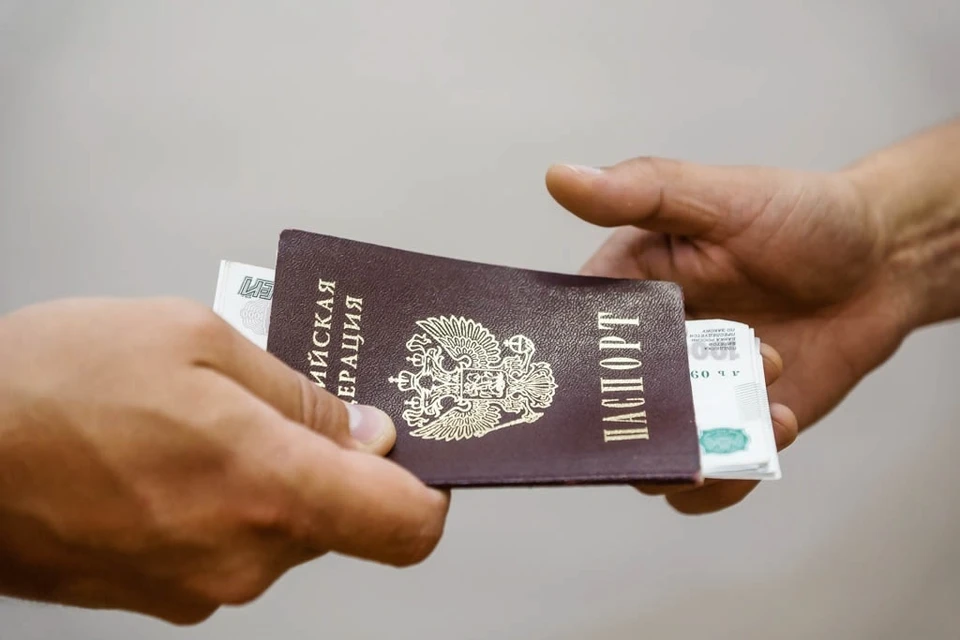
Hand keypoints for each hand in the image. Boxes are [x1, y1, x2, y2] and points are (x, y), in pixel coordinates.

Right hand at [0, 298, 448, 624]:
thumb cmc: (49, 386)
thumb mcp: (194, 339)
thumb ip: (297, 393)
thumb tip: (362, 430)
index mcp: (268, 490)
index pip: (406, 525)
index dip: (425, 490)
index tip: (415, 453)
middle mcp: (242, 558)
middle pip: (340, 520)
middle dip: (326, 462)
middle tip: (279, 402)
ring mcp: (197, 588)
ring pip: (280, 531)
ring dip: (265, 478)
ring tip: (201, 422)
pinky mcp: (158, 597)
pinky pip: (227, 548)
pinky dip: (222, 504)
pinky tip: (168, 457)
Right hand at [544, 158, 915, 512]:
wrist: (883, 263)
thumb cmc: (799, 216)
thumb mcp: (717, 197)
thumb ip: (642, 191)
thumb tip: (561, 177)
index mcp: (627, 292)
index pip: (575, 338)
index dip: (574, 365)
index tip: (593, 380)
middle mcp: (652, 352)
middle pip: (609, 412)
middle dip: (640, 424)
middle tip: (688, 405)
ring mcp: (694, 396)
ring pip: (655, 459)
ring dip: (695, 451)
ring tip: (757, 404)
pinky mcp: (735, 427)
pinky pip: (708, 481)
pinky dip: (731, 477)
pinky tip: (777, 423)